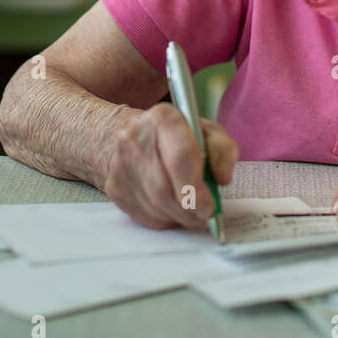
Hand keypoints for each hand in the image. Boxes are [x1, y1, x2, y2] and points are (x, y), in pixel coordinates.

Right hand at [104, 103, 238, 229]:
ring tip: (191, 210)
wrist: (127, 136)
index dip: (197, 188)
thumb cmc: (174, 137)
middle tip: (205, 214)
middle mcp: (135, 138)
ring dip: (179, 216)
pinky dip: (165, 218)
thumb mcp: (205, 131)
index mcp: (163, 119)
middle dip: (190, 209)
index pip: (181, 156)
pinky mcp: (115, 188)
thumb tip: (222, 178)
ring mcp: (121, 165)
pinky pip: (145, 215)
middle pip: (166, 189)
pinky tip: (172, 208)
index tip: (209, 206)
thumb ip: (222, 150)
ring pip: (156, 206)